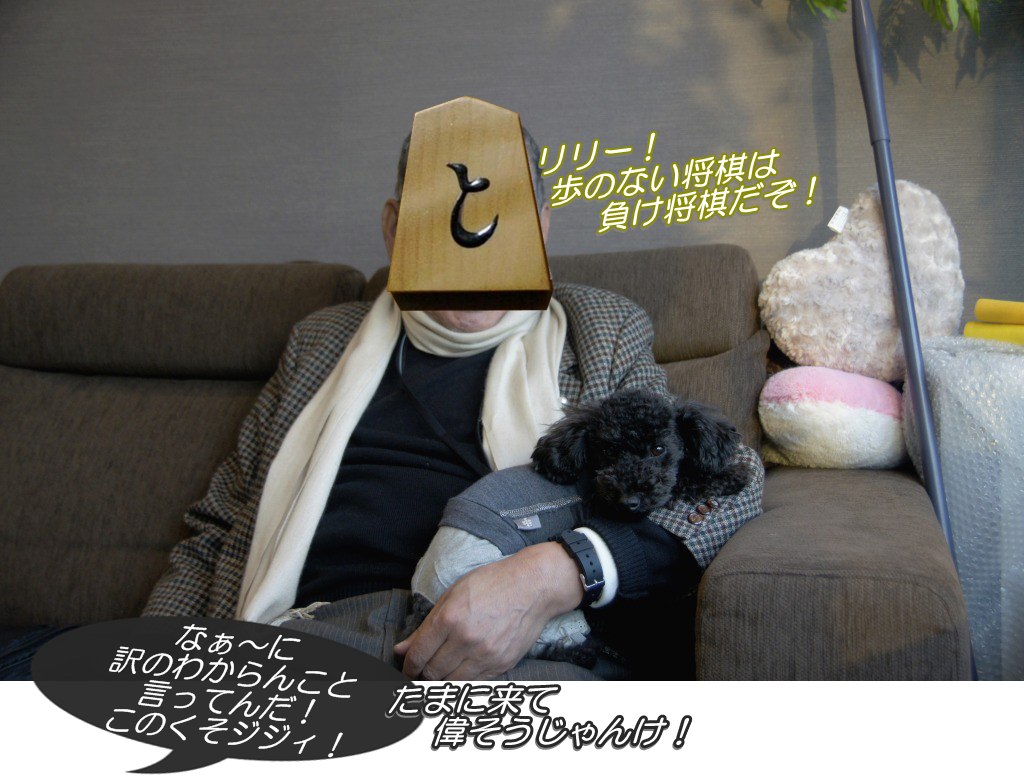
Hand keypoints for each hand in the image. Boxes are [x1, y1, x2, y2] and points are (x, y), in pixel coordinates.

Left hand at [394, 542, 582, 679]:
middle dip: (422, 674)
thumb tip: (401, 650)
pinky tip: (460, 672)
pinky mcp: (502, 664)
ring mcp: (486, 654)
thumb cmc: (492, 583)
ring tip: (439, 673)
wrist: (533, 586)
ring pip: (452, 683)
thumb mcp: (453, 594)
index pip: (419, 654)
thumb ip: (426, 626)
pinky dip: (462, 681)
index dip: (408, 665)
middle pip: (433, 672)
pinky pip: (474, 683)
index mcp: (450, 618)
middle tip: (420, 671)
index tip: (407, 667)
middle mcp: (466, 639)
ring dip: (441, 681)